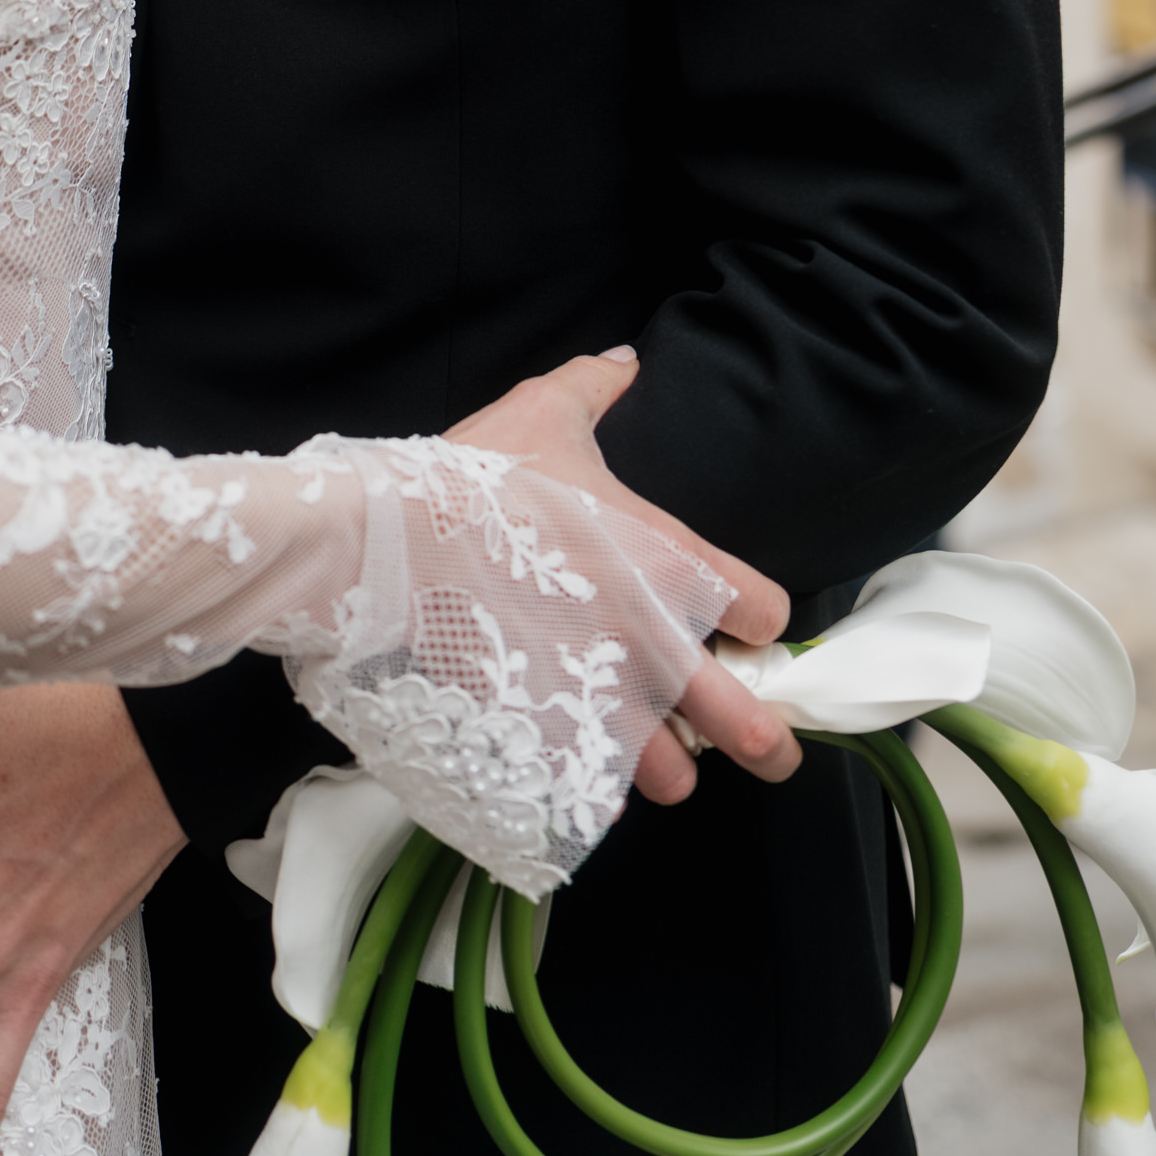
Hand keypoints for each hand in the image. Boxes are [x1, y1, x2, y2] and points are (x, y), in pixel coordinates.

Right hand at [449, 347, 799, 807]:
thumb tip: (628, 361)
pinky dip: (594, 791)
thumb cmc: (475, 478)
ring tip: (658, 760)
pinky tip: (582, 771)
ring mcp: (600, 705)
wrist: (390, 546)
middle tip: (765, 746)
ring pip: (675, 777)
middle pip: (749, 725)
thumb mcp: (542, 414)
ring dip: (670, 770)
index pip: (764, 610)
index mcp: (670, 565)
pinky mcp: (546, 743)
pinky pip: (592, 794)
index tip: (741, 619)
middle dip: (764, 742)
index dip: (757, 616)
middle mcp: (654, 646)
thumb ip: (595, 386)